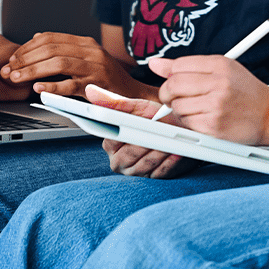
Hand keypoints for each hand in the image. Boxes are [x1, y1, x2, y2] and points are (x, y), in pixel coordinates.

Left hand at [0, 33, 150, 98]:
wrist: (134, 95)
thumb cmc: (107, 81)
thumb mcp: (87, 60)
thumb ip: (64, 51)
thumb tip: (36, 39)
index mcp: (86, 44)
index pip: (51, 38)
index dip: (27, 47)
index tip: (12, 58)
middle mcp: (91, 52)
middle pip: (51, 49)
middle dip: (25, 59)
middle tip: (8, 70)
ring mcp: (95, 68)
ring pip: (58, 63)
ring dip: (33, 71)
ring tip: (16, 79)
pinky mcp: (97, 86)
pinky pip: (71, 85)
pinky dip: (52, 87)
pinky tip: (38, 90)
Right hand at [85, 84, 200, 178]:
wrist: (179, 128)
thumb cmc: (155, 118)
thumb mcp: (136, 107)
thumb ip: (113, 102)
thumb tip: (89, 90)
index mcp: (110, 143)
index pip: (112, 140)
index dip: (124, 133)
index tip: (135, 126)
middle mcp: (119, 161)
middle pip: (129, 155)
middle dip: (144, 143)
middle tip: (158, 132)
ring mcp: (136, 172)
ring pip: (145, 164)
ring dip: (158, 151)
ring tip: (170, 139)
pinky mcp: (153, 178)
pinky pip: (160, 172)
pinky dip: (169, 161)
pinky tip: (176, 151)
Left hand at [148, 54, 268, 145]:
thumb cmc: (245, 91)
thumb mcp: (223, 69)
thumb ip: (188, 65)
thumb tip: (155, 64)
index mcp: (220, 65)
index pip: (178, 65)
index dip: (170, 75)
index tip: (172, 81)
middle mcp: (218, 83)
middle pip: (173, 86)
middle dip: (167, 94)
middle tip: (173, 97)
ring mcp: (216, 106)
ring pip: (177, 107)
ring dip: (179, 110)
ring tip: (194, 108)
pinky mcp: (213, 126)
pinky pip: (186, 124)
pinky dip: (188, 123)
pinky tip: (201, 119)